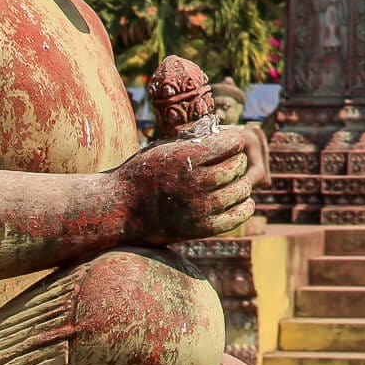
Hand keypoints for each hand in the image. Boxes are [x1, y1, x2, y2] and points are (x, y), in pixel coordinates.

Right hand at [113, 131, 253, 245]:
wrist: (120, 207)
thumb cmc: (146, 171)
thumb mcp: (167, 146)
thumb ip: (198, 140)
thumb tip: (233, 136)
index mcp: (186, 157)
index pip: (233, 142)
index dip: (232, 140)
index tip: (226, 143)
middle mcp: (194, 182)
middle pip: (238, 165)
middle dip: (235, 160)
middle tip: (226, 162)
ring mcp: (199, 208)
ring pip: (241, 189)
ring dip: (240, 182)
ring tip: (229, 181)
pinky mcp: (201, 229)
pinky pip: (239, 214)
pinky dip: (244, 205)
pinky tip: (235, 199)